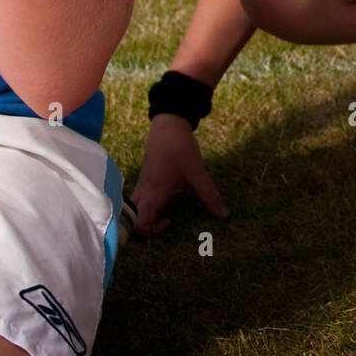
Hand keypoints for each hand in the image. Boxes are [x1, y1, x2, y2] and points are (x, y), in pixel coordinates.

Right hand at [130, 114, 229, 236]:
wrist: (168, 124)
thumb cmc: (179, 148)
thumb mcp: (197, 173)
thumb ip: (209, 196)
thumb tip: (225, 217)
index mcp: (154, 194)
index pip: (138, 224)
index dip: (150, 231)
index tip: (170, 222)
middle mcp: (144, 192)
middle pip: (130, 220)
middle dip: (143, 230)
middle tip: (165, 225)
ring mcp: (142, 185)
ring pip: (133, 210)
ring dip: (144, 218)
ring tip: (163, 216)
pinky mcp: (145, 180)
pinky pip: (138, 200)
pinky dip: (146, 207)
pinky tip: (164, 203)